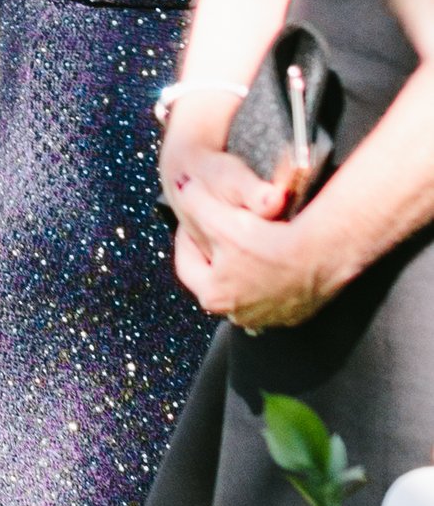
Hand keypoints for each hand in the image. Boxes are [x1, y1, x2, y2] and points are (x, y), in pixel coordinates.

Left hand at [172, 162, 349, 329]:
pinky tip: (277, 253)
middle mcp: (239, 315)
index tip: (191, 223)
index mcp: (214, 295)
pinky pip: (275, 291)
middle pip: (217, 278)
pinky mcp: (295, 313)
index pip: (187, 265)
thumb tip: (182, 188)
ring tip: (249, 239)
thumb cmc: (268, 240)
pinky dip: (271, 274)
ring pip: (246, 286)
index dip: (186, 239)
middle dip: (215, 254)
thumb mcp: (218, 216)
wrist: (323, 255)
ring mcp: (269, 317)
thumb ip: (193, 202)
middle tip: (220, 230)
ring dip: (243, 266)